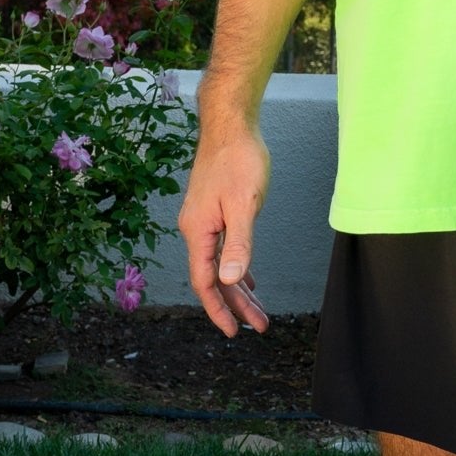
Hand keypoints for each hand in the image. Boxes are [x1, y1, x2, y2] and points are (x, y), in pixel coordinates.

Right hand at [177, 122, 272, 338]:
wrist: (230, 123)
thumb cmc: (239, 159)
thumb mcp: (244, 204)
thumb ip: (239, 244)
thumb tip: (230, 281)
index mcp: (198, 231)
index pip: (204, 282)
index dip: (219, 309)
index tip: (235, 332)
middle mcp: (195, 228)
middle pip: (214, 277)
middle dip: (237, 304)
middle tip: (260, 326)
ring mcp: (203, 219)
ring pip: (220, 264)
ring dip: (239, 288)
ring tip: (258, 311)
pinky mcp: (213, 209)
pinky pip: (223, 248)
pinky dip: (236, 266)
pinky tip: (248, 277)